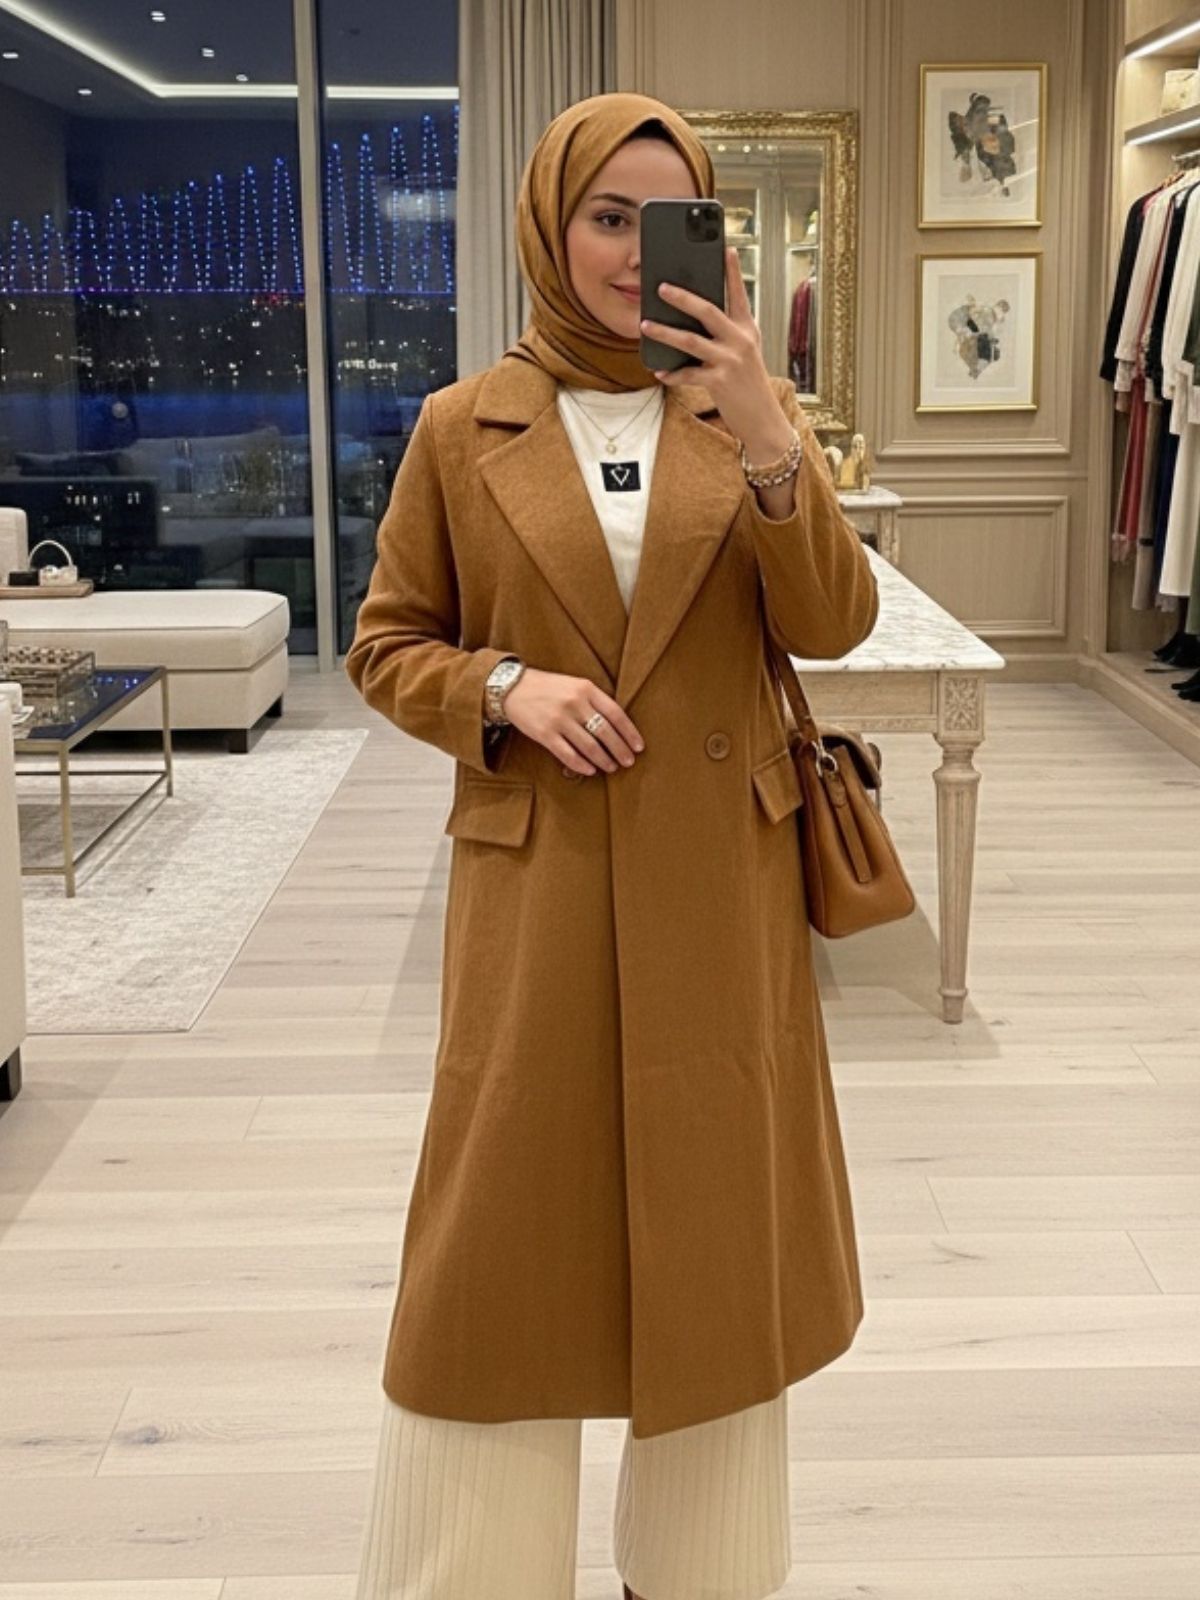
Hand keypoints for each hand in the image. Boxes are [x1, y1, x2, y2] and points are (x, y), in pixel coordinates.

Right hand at [503, 667, 644, 776]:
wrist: (512, 687)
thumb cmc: (548, 687)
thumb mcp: (574, 684)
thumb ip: (594, 700)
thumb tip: (616, 726)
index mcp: (586, 688)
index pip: (615, 714)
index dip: (630, 733)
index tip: (638, 747)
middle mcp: (574, 703)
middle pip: (605, 732)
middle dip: (620, 750)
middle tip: (629, 762)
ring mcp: (559, 719)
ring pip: (589, 746)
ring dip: (604, 760)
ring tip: (612, 767)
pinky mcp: (545, 734)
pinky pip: (568, 754)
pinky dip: (582, 765)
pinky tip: (590, 770)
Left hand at [640, 247, 793, 455]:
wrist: (763, 419)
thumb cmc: (749, 383)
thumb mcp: (746, 352)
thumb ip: (727, 333)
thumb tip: (695, 317)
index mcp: (747, 329)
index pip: (738, 294)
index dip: (732, 271)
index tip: (724, 248)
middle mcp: (740, 340)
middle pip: (707, 311)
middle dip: (682, 297)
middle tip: (661, 287)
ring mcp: (730, 361)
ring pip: (691, 341)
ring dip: (665, 332)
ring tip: (645, 325)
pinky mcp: (720, 382)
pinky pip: (688, 374)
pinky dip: (672, 374)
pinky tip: (659, 372)